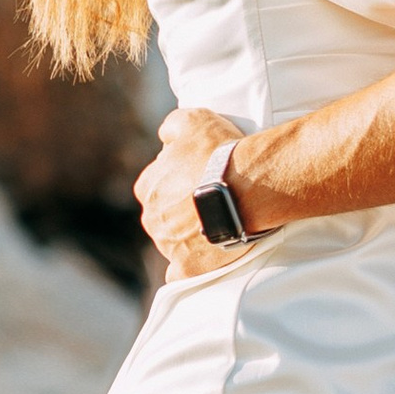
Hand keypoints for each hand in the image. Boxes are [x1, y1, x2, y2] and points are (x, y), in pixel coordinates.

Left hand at [136, 108, 246, 278]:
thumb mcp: (193, 120)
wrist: (247, 186)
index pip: (154, 186)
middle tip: (209, 204)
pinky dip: (188, 268)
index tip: (197, 181)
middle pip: (163, 216)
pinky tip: (203, 260)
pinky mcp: (189, 267)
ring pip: (172, 243)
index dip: (176, 182)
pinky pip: (180, 274)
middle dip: (180, 212)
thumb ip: (172, 127)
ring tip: (218, 226)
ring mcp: (169, 246)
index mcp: (147, 187)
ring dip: (188, 237)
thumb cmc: (220, 152)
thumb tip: (165, 137)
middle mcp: (152, 219)